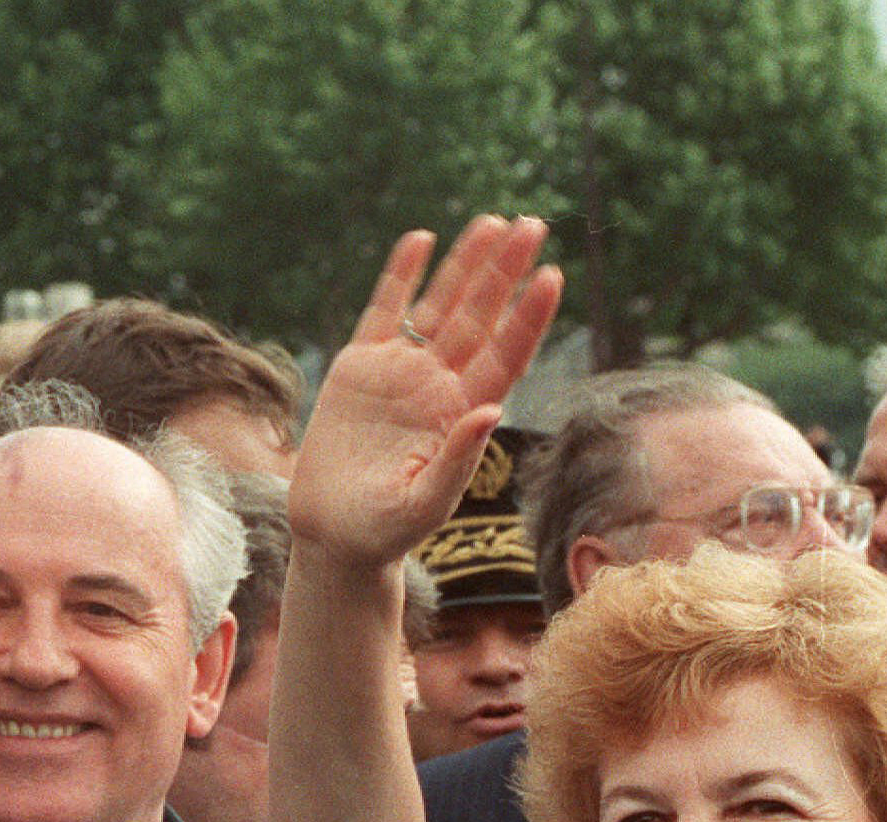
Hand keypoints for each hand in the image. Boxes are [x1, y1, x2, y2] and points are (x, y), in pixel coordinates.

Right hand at [287, 216, 561, 569]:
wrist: (334, 535)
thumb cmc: (384, 532)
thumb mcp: (423, 504)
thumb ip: (458, 459)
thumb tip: (489, 410)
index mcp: (465, 415)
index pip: (507, 355)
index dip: (529, 317)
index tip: (551, 277)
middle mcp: (441, 386)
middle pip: (481, 317)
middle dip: (505, 272)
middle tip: (534, 225)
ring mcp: (402, 372)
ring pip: (441, 305)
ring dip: (466, 264)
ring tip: (493, 222)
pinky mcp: (361, 366)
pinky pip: (385, 310)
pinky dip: (402, 275)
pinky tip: (422, 240)